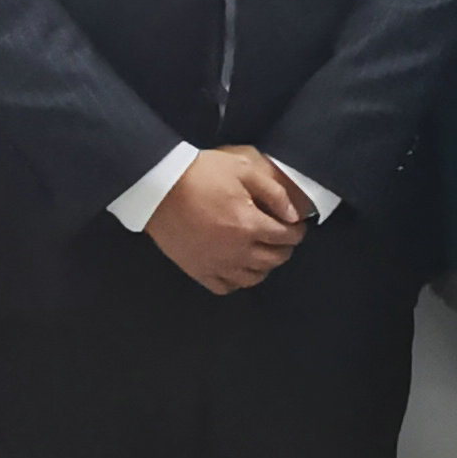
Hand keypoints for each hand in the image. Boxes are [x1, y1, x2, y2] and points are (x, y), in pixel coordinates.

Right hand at [147, 147, 308, 293]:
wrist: (159, 187)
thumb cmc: (200, 174)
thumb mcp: (243, 170)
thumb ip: (274, 193)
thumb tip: (293, 215)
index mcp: (249, 225)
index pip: (286, 237)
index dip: (297, 231)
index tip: (297, 226)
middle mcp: (236, 251)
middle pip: (274, 259)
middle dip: (285, 248)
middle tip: (282, 237)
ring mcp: (216, 264)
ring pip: (253, 278)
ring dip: (264, 266)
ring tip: (262, 252)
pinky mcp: (198, 270)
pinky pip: (225, 287)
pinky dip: (237, 281)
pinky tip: (237, 267)